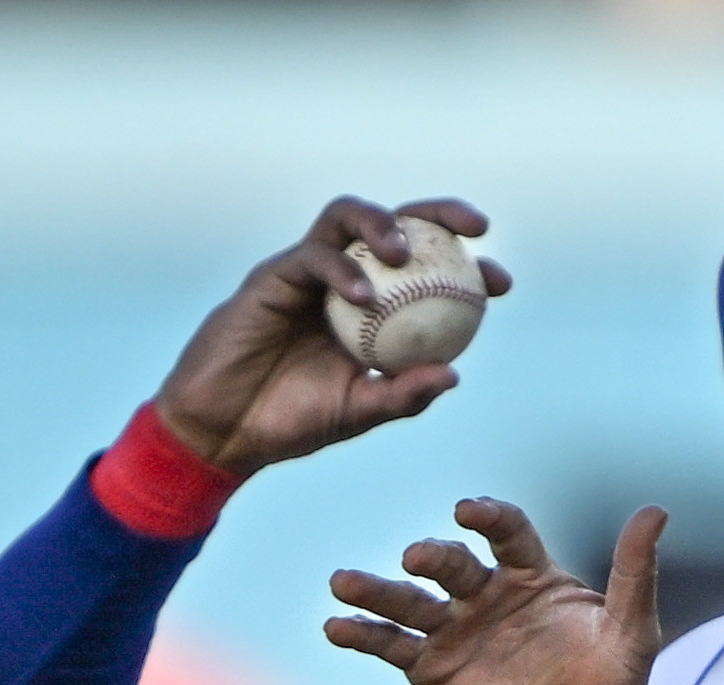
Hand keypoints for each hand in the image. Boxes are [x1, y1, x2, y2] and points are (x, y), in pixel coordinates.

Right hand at [150, 195, 510, 478]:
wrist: (225, 430)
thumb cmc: (290, 422)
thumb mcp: (358, 412)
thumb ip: (403, 393)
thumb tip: (455, 376)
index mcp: (373, 309)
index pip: (426, 272)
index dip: (467, 268)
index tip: (499, 283)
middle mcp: (344, 279)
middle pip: (396, 224)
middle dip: (439, 215)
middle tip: (475, 230)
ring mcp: (308, 272)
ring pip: (349, 217)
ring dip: (382, 224)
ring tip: (405, 253)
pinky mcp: (274, 273)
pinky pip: (314, 257)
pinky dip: (342, 271)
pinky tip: (364, 296)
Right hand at [326, 499, 667, 684]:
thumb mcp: (632, 635)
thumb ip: (635, 574)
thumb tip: (656, 510)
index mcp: (533, 578)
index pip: (507, 534)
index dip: (489, 519)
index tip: (469, 513)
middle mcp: (488, 598)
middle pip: (452, 565)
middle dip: (433, 558)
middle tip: (416, 558)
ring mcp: (456, 633)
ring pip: (410, 601)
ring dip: (376, 590)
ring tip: (343, 583)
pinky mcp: (432, 671)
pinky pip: (392, 647)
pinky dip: (363, 635)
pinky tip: (337, 625)